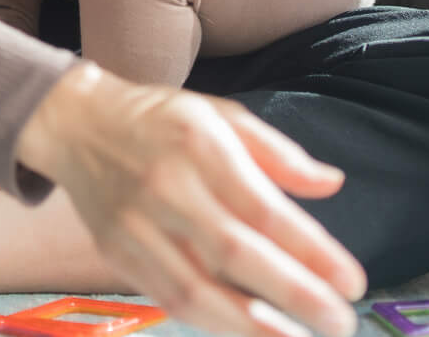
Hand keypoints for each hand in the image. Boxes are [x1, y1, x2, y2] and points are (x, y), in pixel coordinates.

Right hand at [16, 62, 364, 336]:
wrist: (76, 123)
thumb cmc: (161, 120)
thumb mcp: (221, 114)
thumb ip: (278, 153)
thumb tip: (331, 184)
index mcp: (198, 142)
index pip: (262, 207)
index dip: (310, 250)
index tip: (351, 281)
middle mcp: (166, 185)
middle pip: (233, 253)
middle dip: (293, 294)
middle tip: (339, 322)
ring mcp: (135, 223)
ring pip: (195, 288)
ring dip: (251, 325)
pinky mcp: (117, 252)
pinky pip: (168, 297)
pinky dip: (210, 321)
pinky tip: (248, 331)